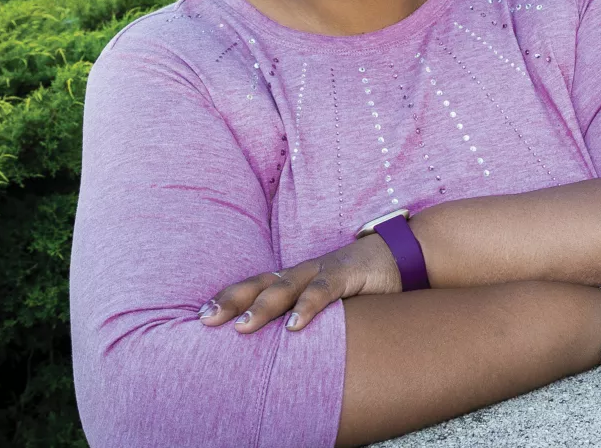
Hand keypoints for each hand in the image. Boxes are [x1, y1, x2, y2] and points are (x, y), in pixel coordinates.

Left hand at [198, 234, 402, 332]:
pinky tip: (294, 326)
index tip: (201, 317)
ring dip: (262, 308)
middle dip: (231, 301)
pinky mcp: (346, 274)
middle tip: (206, 321)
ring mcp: (323, 271)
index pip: (253, 286)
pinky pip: (323, 292)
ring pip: (285, 287)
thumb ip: (303, 316)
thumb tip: (279, 345)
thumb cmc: (358, 283)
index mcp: (294, 278)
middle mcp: (302, 272)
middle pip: (259, 284)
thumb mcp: (326, 300)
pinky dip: (307, 308)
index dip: (227, 298)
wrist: (399, 255)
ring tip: (242, 328)